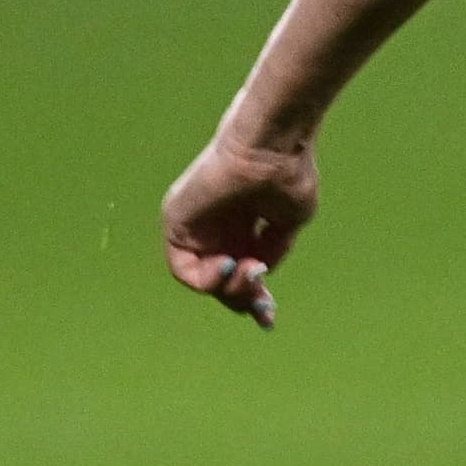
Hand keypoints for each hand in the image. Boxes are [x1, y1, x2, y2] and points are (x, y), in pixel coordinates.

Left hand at [163, 127, 317, 327]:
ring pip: (203, 279)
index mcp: (245, 226)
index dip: (255, 297)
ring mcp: (197, 228)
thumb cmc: (287, 176)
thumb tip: (259, 269)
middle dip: (242, 298)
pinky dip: (204, 278)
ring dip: (227, 288)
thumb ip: (271, 249)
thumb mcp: (289, 222)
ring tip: (249, 271)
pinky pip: (182, 268)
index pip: (243, 271)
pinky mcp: (177, 223)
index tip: (269, 316)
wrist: (271, 149)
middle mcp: (219, 229)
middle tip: (261, 302)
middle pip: (222, 281)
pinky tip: (227, 265)